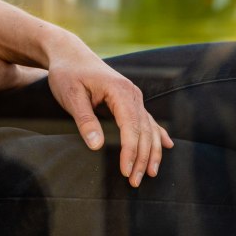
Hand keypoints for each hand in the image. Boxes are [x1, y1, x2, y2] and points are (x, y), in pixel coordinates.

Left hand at [42, 33, 173, 186]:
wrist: (69, 54)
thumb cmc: (67, 73)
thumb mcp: (70, 95)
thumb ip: (85, 119)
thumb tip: (97, 145)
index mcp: (120, 91)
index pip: (131, 127)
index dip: (130, 151)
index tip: (125, 172)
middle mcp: (132, 93)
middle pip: (143, 131)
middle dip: (142, 158)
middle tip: (134, 182)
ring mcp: (133, 96)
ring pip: (148, 128)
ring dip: (151, 152)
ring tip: (149, 174)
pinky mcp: (130, 100)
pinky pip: (147, 120)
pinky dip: (157, 135)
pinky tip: (168, 146)